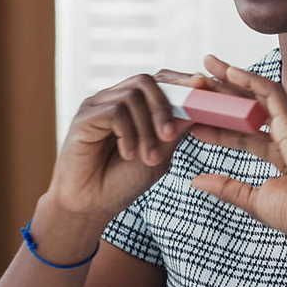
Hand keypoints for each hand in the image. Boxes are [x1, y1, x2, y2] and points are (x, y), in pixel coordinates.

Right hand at [49, 69, 211, 222]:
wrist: (91, 205)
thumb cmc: (123, 181)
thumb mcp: (160, 154)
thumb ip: (176, 129)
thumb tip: (200, 104)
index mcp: (134, 106)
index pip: (159, 80)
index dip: (181, 81)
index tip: (203, 86)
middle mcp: (114, 100)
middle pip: (146, 81)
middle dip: (164, 107)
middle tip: (170, 136)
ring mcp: (98, 106)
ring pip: (132, 97)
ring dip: (146, 129)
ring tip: (148, 157)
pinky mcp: (84, 117)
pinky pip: (115, 112)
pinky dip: (128, 134)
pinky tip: (128, 154)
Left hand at [189, 54, 286, 249]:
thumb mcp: (252, 200)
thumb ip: (226, 187)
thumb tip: (196, 181)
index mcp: (279, 155)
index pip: (242, 135)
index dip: (217, 127)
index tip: (192, 119)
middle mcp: (285, 136)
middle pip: (247, 109)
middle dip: (223, 93)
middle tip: (197, 78)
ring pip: (257, 95)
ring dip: (232, 79)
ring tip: (208, 65)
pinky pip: (269, 93)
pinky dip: (249, 80)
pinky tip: (229, 72)